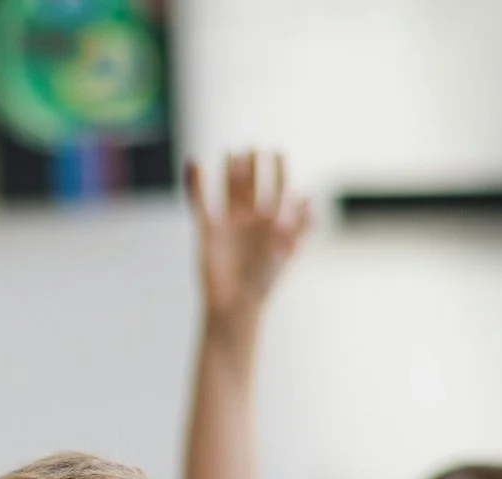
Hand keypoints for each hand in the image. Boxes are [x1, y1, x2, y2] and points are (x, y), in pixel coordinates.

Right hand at [186, 149, 310, 342]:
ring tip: (232, 153)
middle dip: (253, 166)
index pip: (277, 188)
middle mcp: (250, 220)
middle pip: (252, 184)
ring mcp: (228, 223)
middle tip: (253, 149)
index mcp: (272, 223)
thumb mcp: (285, 251)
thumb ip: (296, 223)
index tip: (278, 153)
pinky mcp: (206, 231)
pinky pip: (200, 202)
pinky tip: (194, 164)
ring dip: (231, 171)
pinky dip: (196, 184)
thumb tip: (307, 197)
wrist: (235, 307)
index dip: (279, 170)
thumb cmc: (264, 283)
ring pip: (229, 189)